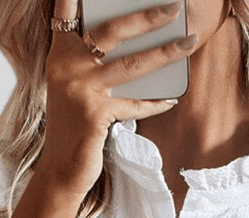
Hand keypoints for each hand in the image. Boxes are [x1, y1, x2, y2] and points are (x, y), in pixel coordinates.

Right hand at [41, 0, 195, 195]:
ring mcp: (81, 90)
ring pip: (131, 64)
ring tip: (189, 42)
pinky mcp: (95, 114)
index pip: (65, 13)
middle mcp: (67, 67)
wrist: (60, 169)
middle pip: (111, 30)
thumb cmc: (73, 128)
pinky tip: (172, 98)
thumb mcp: (74, 90)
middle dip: (146, 16)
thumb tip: (133, 49)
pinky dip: (156, 102)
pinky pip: (135, 104)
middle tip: (174, 7)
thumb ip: (91, 67)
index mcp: (59, 56)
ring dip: (165, 52)